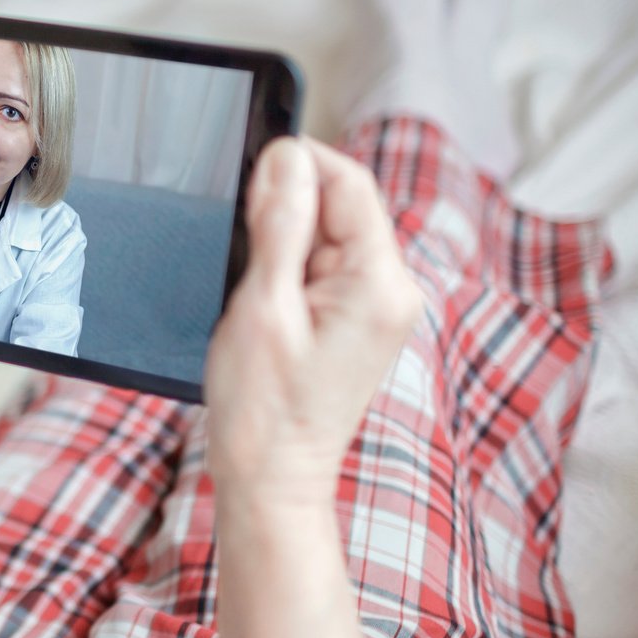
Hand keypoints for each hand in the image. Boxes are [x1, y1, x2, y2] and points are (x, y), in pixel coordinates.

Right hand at [205, 137, 421, 505]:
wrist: (273, 479)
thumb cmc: (264, 408)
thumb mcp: (262, 307)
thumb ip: (280, 225)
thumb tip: (285, 158)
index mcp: (380, 282)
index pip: (349, 182)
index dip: (297, 164)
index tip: (248, 174)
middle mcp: (393, 290)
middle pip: (341, 206)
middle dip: (286, 213)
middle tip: (244, 254)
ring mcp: (379, 308)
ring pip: (328, 236)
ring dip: (284, 246)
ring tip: (257, 296)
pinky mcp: (358, 322)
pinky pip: (326, 268)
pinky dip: (290, 272)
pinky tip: (266, 306)